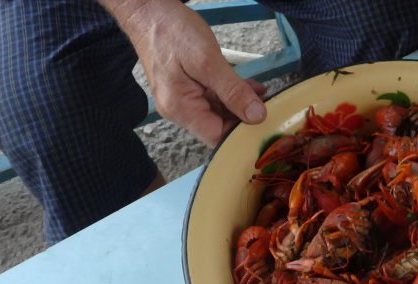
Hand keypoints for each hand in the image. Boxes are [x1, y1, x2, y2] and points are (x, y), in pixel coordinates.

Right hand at [102, 0, 266, 145]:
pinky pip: (213, 98)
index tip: (265, 124)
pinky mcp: (187, 88)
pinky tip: (249, 87)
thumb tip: (256, 115)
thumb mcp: (207, 61)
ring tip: (263, 94)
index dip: (242, 134)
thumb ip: (232, 90)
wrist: (148, 11)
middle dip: (244, 119)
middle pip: (218, 127)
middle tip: (269, 106)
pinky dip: (231, 95)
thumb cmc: (171, 31)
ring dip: (241, 105)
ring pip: (218, 113)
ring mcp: (182, 99)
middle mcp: (179, 109)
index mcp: (180, 108)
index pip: (216, 137)